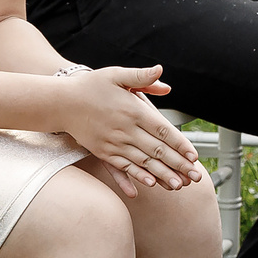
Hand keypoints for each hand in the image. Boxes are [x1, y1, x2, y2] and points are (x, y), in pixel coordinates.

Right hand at [55, 66, 201, 193]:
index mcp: (132, 110)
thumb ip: (141, 76)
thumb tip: (161, 71)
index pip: (163, 131)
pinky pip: (122, 167)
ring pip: (142, 162)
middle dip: (178, 164)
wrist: (60, 102)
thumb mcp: (116, 75)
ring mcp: (112, 143)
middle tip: (196, 176)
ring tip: (179, 185)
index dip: (180, 144)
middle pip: (156, 150)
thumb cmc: (91, 86)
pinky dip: (136, 177)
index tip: (194, 156)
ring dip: (162, 174)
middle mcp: (124, 129)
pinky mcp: (102, 152)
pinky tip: (148, 185)